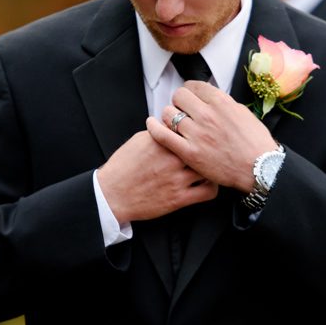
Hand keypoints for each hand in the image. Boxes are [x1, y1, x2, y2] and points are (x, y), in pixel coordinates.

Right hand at [96, 130, 218, 223]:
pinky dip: (213, 186)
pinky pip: (208, 191)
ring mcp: (177, 179)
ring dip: (211, 166)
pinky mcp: (179, 198)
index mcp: (161, 142)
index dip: (197, 129)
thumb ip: (159, 133)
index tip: (200, 131)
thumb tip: (173, 126)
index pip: (188, 128)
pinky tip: (209, 182)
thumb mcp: (138, 141)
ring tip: (211, 165)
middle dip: (208, 146)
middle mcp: (171, 158)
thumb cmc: (123, 168)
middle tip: (212, 146)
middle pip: (202, 146)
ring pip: (209, 168)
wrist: (112, 195)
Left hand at [148, 81, 277, 192]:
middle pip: (179, 97)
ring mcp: (197, 134)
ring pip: (169, 113)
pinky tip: (151, 124)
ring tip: (173, 121)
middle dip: (179, 101)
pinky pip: (162, 135)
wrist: (259, 168)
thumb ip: (223, 104)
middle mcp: (207, 115)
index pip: (195, 86)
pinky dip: (153, 127)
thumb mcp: (243, 113)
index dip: (190, 90)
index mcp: (221, 103)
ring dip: (169, 115)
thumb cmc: (254, 143)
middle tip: (182, 109)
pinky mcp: (189, 152)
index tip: (189, 96)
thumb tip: (209, 98)